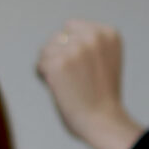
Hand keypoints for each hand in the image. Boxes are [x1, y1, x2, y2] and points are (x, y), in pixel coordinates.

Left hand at [36, 20, 146, 148]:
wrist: (103, 122)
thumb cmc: (103, 97)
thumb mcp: (106, 60)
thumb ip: (91, 44)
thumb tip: (62, 35)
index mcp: (109, 34)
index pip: (72, 27)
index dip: (72, 48)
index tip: (85, 68)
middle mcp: (93, 37)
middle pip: (58, 37)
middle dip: (60, 55)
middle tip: (76, 79)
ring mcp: (75, 49)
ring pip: (46, 50)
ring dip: (52, 67)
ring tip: (69, 85)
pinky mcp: (58, 63)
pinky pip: (40, 65)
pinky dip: (45, 78)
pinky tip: (61, 90)